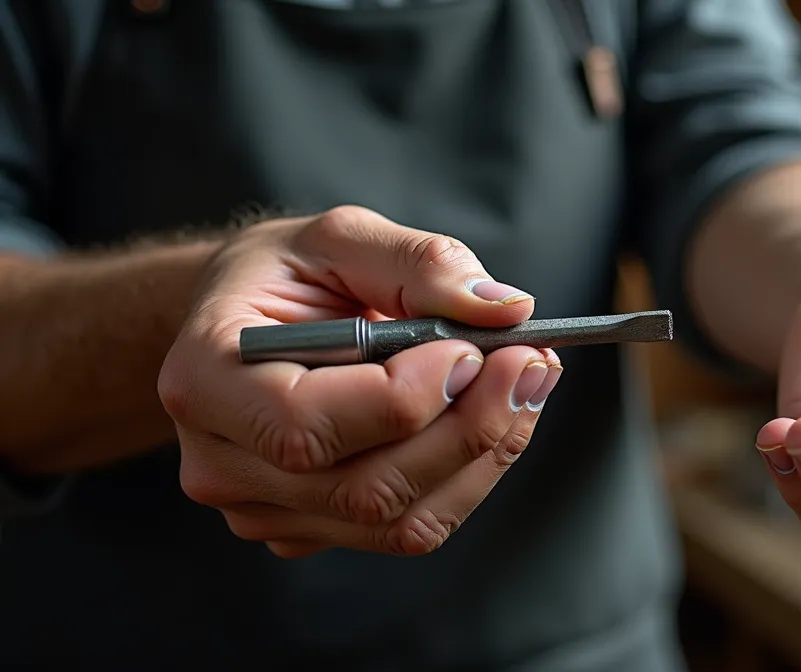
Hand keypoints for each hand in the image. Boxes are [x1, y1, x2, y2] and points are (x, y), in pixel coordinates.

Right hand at [157, 206, 561, 557]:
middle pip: (364, 488)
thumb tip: (504, 308)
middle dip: (468, 428)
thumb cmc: (287, 276)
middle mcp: (221, 461)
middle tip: (532, 364)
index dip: (406, 397)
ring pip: (398, 521)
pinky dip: (468, 477)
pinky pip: (405, 527)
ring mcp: (263, 508)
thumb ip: (420, 263)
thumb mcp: (342, 237)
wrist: (250, 320)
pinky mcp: (310, 528)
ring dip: (483, 456)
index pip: (306, 424)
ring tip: (527, 385)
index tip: (472, 349)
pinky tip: (493, 418)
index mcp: (205, 378)